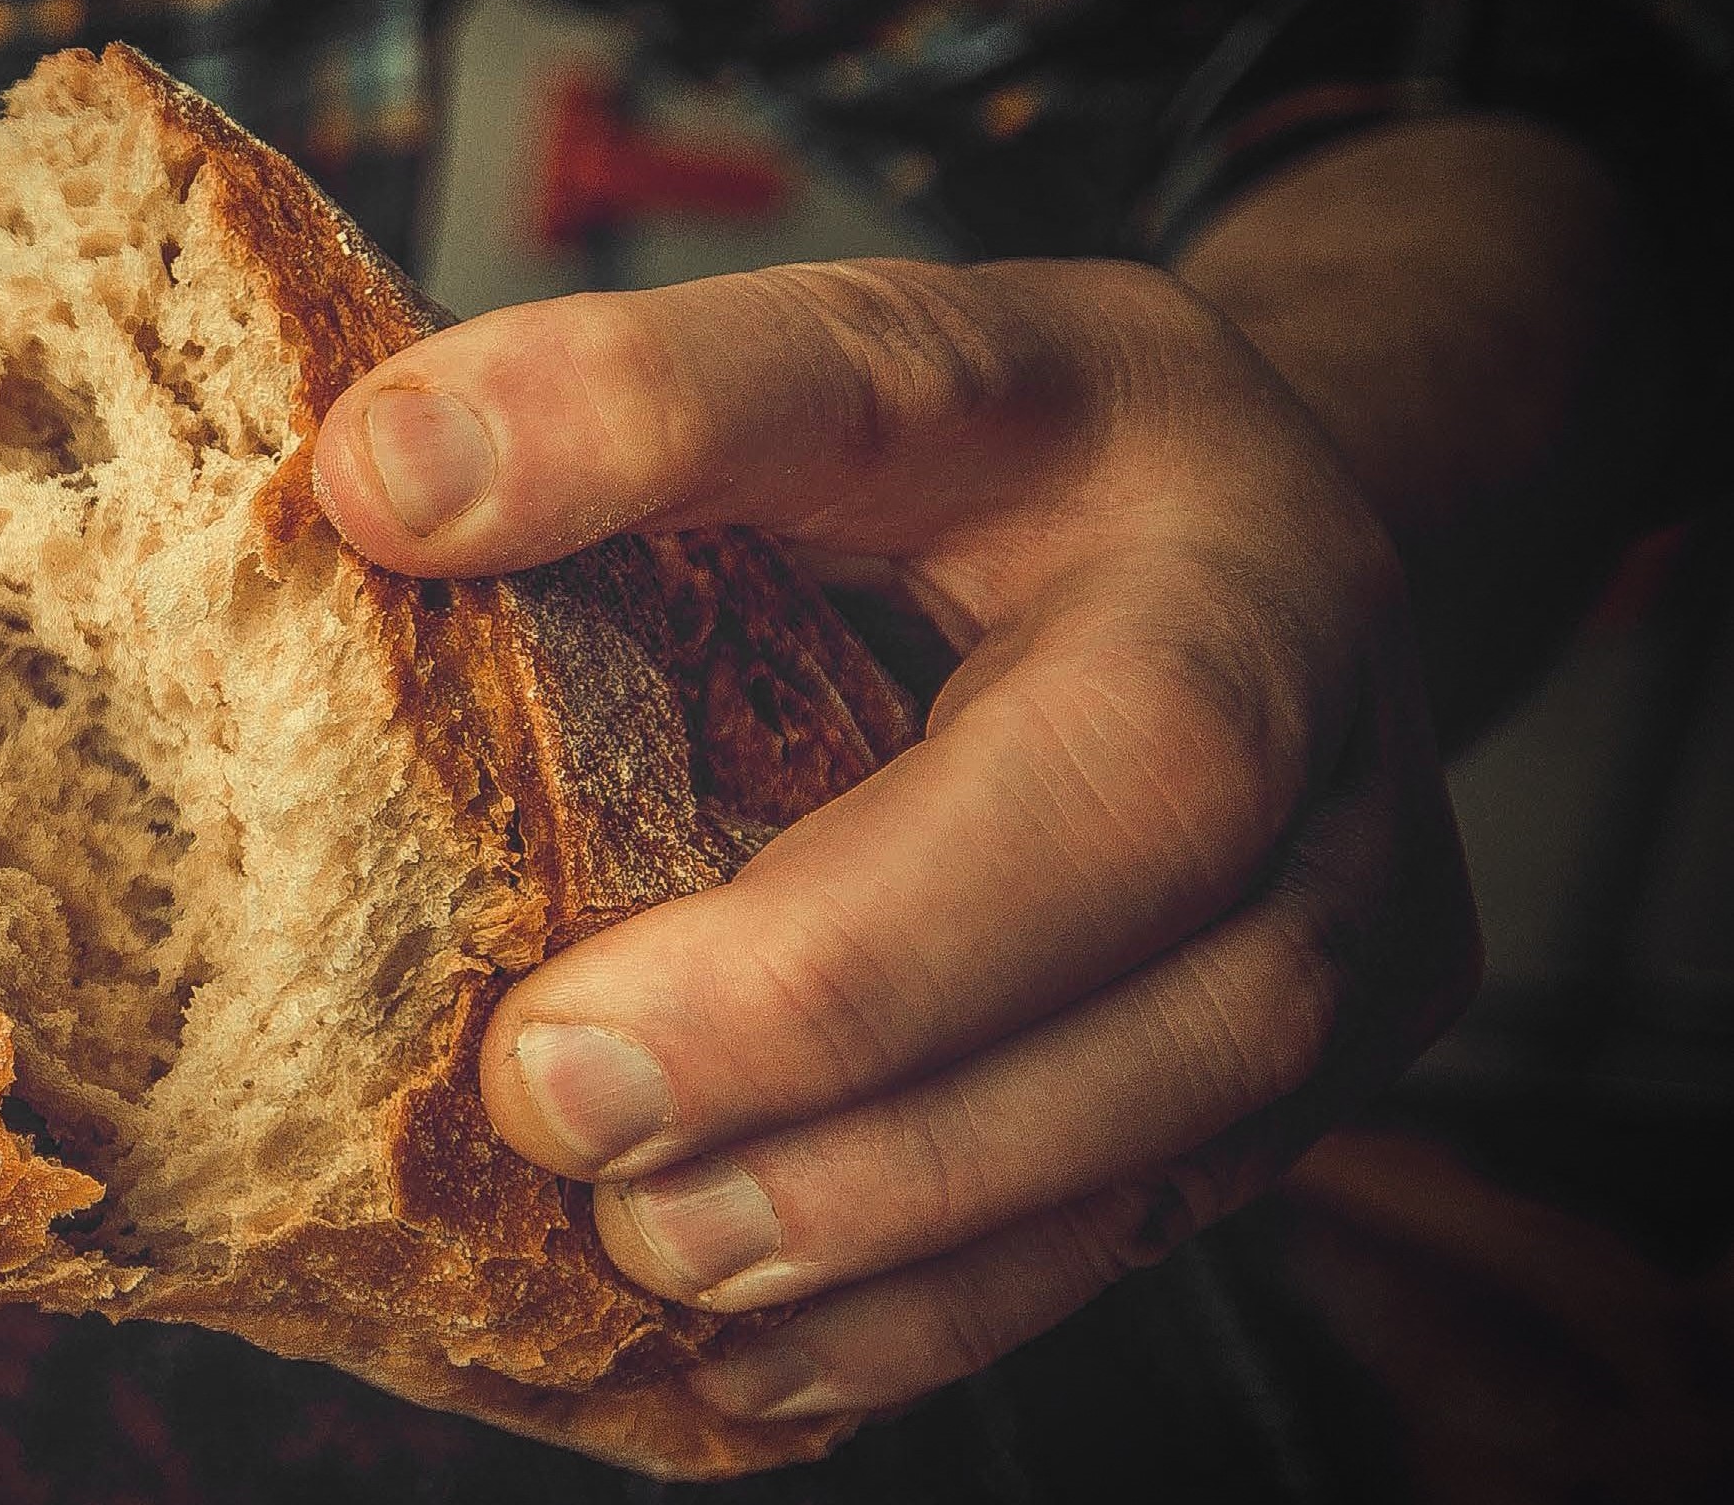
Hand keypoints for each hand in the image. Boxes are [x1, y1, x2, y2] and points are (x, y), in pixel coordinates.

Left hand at [311, 260, 1479, 1421]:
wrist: (1270, 570)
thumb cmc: (1002, 483)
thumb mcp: (833, 374)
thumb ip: (631, 407)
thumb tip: (371, 483)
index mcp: (1115, 412)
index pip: (873, 385)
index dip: (635, 433)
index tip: (385, 502)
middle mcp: (1290, 643)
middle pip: (1126, 818)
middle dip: (829, 993)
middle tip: (561, 1095)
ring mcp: (1362, 880)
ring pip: (1177, 1082)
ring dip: (885, 1204)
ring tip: (650, 1248)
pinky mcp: (1339, 1071)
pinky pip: (1153, 1224)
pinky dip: (935, 1317)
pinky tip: (748, 1360)